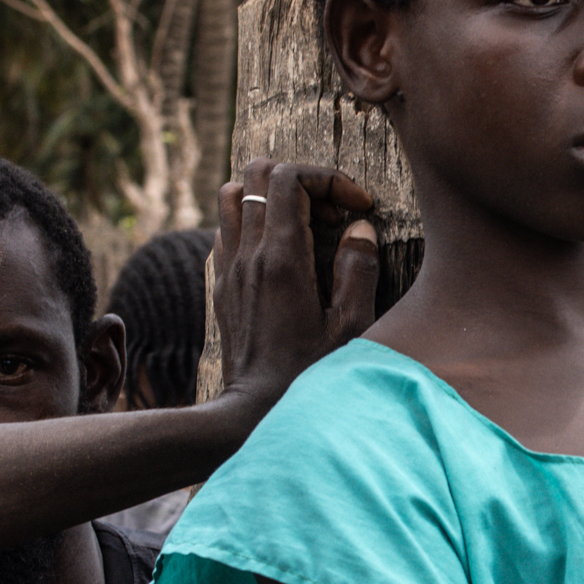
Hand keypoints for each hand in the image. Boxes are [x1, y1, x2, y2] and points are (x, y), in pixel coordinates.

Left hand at [212, 158, 380, 411]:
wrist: (254, 411)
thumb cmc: (308, 374)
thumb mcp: (350, 326)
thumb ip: (358, 269)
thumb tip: (360, 230)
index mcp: (281, 257)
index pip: (289, 178)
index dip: (328, 178)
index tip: (357, 207)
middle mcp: (248, 254)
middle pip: (257, 173)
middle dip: (300, 178)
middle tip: (330, 212)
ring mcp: (230, 268)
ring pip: (233, 195)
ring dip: (270, 196)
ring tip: (305, 224)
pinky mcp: (223, 285)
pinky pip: (228, 229)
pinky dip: (254, 223)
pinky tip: (283, 253)